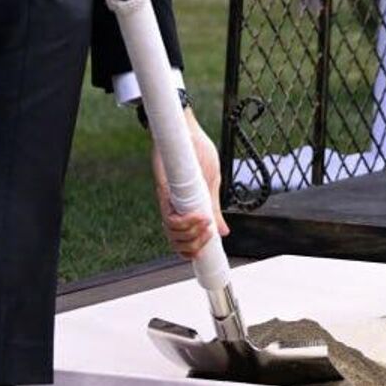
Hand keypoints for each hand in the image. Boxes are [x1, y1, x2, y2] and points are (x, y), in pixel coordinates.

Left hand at [151, 108, 229, 259]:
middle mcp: (172, 207)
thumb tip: (223, 233)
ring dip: (190, 235)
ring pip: (171, 233)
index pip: (181, 240)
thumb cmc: (199, 153)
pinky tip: (200, 218)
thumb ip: (214, 208)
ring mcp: (166, 200)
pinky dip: (185, 223)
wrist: (187, 130)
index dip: (190, 252)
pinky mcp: (162, 191)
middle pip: (174, 242)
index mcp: (183, 208)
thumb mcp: (212, 184)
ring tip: (206, 226)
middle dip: (192, 246)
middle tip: (209, 236)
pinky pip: (169, 217)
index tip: (206, 254)